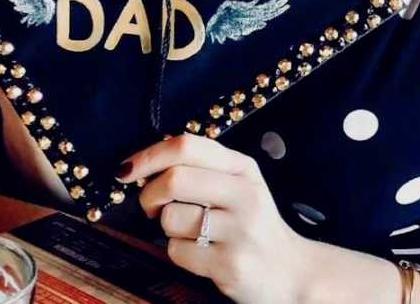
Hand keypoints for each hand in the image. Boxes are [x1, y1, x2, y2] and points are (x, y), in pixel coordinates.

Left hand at [118, 133, 311, 303]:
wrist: (291, 272)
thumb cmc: (253, 224)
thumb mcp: (238, 185)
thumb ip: (202, 169)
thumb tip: (144, 164)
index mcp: (242, 168)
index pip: (187, 146)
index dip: (149, 155)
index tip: (127, 169)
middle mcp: (244, 194)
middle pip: (174, 180)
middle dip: (149, 195)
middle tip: (152, 208)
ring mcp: (239, 231)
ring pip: (171, 219)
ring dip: (167, 228)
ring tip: (188, 232)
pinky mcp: (229, 265)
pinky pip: (177, 252)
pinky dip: (178, 253)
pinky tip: (199, 254)